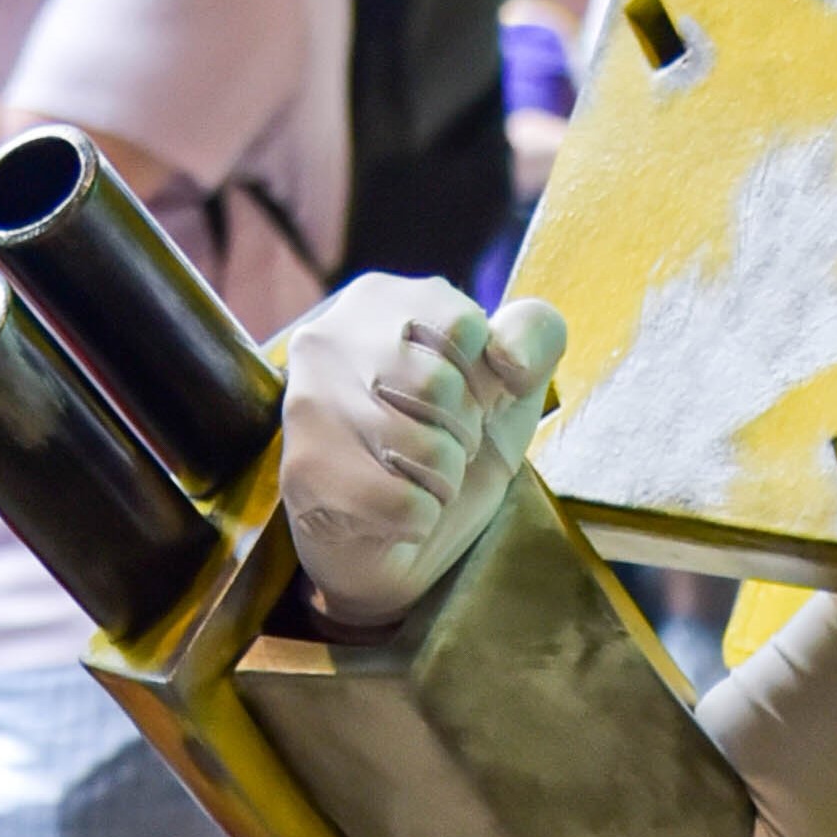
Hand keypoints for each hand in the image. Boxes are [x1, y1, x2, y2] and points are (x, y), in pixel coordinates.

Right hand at [278, 276, 566, 625]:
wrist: (397, 537)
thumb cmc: (451, 441)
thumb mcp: (512, 379)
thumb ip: (534, 333)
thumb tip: (508, 357)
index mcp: (379, 300)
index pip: (464, 323)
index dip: (483, 379)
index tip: (462, 399)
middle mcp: (327, 339)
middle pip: (440, 385)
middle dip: (462, 432)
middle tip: (437, 444)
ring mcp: (306, 405)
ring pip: (423, 447)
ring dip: (443, 480)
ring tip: (415, 476)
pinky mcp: (302, 473)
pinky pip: (403, 504)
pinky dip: (418, 519)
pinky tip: (391, 509)